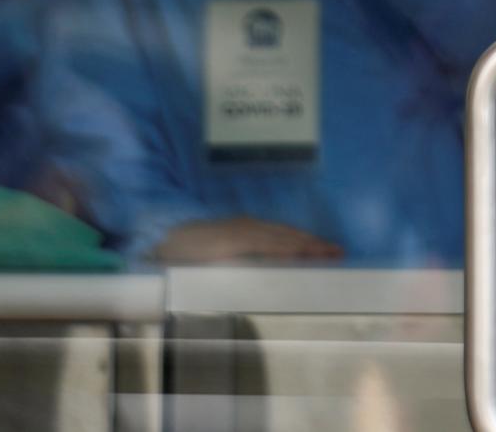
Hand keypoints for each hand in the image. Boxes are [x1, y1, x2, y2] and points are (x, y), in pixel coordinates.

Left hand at [151, 216, 343, 263]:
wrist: (156, 238)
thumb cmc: (180, 260)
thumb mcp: (208, 268)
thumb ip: (240, 269)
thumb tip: (271, 271)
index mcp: (243, 238)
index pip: (283, 244)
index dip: (308, 250)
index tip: (333, 255)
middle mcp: (246, 227)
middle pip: (285, 235)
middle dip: (313, 243)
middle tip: (338, 251)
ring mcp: (241, 224)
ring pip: (279, 230)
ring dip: (302, 238)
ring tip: (323, 247)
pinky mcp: (235, 225)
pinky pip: (269, 229)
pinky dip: (287, 235)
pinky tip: (293, 242)